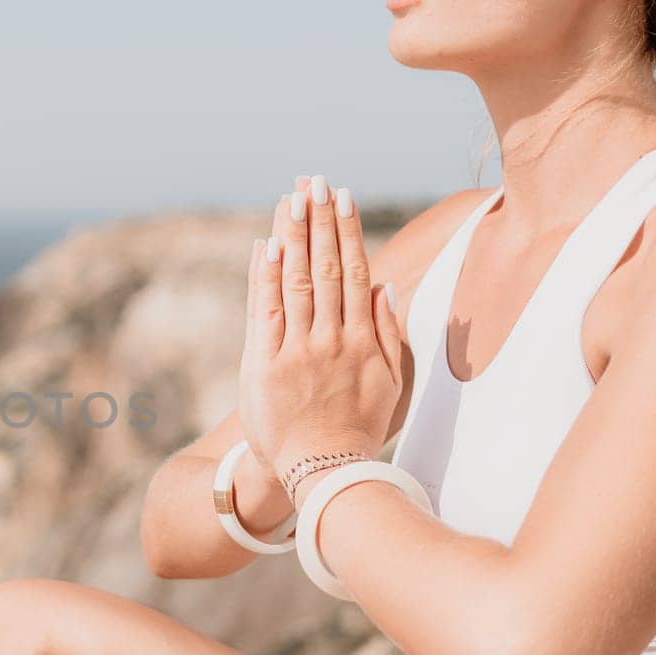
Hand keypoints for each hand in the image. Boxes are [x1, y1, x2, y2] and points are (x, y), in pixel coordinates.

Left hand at [238, 174, 402, 496]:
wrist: (319, 472)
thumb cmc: (355, 429)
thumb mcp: (389, 384)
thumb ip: (389, 334)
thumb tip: (387, 286)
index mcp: (363, 341)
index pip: (355, 273)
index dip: (348, 232)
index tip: (344, 197)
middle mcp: (332, 340)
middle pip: (326, 268)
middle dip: (320, 221)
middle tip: (315, 181)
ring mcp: (298, 351)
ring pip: (298, 282)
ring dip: (295, 236)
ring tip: (292, 198)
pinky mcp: (266, 364)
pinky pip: (267, 311)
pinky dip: (267, 276)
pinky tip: (269, 244)